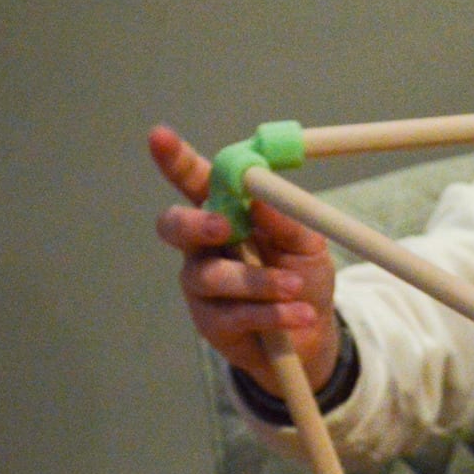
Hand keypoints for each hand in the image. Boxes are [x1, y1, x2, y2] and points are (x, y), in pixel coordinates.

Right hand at [150, 126, 341, 395]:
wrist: (313, 337)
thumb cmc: (303, 278)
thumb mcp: (307, 245)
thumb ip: (287, 221)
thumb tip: (262, 195)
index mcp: (226, 214)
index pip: (196, 182)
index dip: (176, 160)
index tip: (159, 136)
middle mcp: (204, 246)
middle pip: (175, 226)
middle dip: (195, 224)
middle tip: (225, 227)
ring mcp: (202, 286)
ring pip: (211, 276)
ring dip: (258, 281)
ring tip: (295, 286)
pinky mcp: (211, 323)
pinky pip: (235, 314)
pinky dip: (271, 312)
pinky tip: (299, 313)